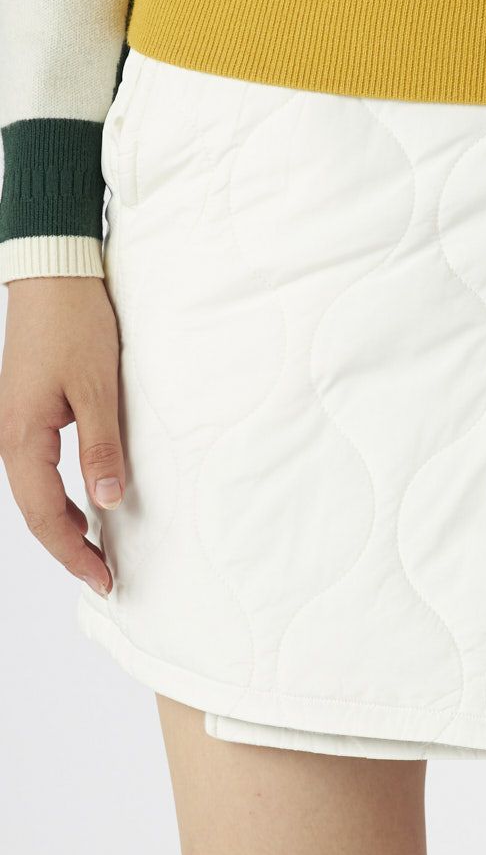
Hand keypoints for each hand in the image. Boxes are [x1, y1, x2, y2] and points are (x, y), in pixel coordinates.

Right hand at [0, 277, 124, 595]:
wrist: (53, 274)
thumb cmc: (75, 324)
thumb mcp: (98, 389)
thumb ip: (101, 447)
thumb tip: (107, 502)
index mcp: (22, 437)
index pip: (46, 515)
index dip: (74, 553)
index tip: (103, 580)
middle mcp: (8, 437)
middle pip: (35, 512)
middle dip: (68, 549)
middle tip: (103, 578)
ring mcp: (13, 425)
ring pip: (34, 493)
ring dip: (63, 525)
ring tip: (95, 552)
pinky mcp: (25, 412)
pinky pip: (37, 469)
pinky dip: (59, 497)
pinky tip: (84, 506)